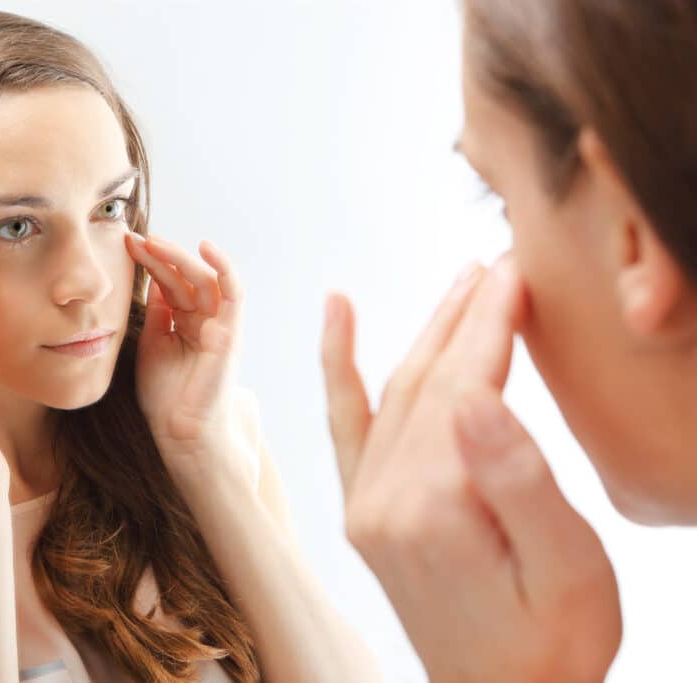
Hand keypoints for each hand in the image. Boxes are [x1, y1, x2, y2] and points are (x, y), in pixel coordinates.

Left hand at [124, 232, 248, 485]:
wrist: (180, 432)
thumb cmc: (166, 396)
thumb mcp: (152, 344)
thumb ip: (156, 313)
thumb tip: (151, 279)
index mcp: (186, 324)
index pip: (169, 284)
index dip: (150, 263)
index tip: (126, 244)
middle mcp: (206, 321)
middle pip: (186, 277)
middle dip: (161, 255)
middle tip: (136, 238)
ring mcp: (220, 325)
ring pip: (205, 279)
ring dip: (180, 257)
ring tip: (155, 241)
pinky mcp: (231, 332)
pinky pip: (233, 293)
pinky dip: (224, 268)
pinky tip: (206, 249)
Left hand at [320, 255, 621, 681]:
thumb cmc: (552, 638)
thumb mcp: (566, 568)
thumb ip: (518, 481)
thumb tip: (478, 397)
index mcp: (434, 505)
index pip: (463, 384)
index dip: (491, 322)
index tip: (514, 268)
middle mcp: (383, 498)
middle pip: (427, 379)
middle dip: (465, 315)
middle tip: (499, 264)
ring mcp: (365, 502)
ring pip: (395, 390)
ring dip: (429, 334)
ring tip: (463, 285)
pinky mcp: (363, 508)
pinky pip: (345, 422)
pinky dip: (339, 366)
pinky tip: (336, 311)